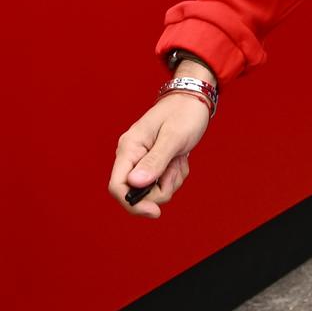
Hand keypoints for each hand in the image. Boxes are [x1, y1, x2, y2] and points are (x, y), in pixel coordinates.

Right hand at [109, 94, 210, 218]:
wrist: (194, 99)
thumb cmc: (184, 113)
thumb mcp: (173, 137)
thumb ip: (155, 161)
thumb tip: (134, 184)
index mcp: (129, 147)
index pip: (117, 186)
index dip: (133, 203)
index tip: (155, 211)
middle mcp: (131, 156)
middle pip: (137, 193)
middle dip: (160, 189)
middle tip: (176, 168)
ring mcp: (141, 161)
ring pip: (153, 190)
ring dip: (171, 180)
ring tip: (179, 158)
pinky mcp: (153, 164)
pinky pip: (163, 183)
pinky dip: (175, 175)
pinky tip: (180, 159)